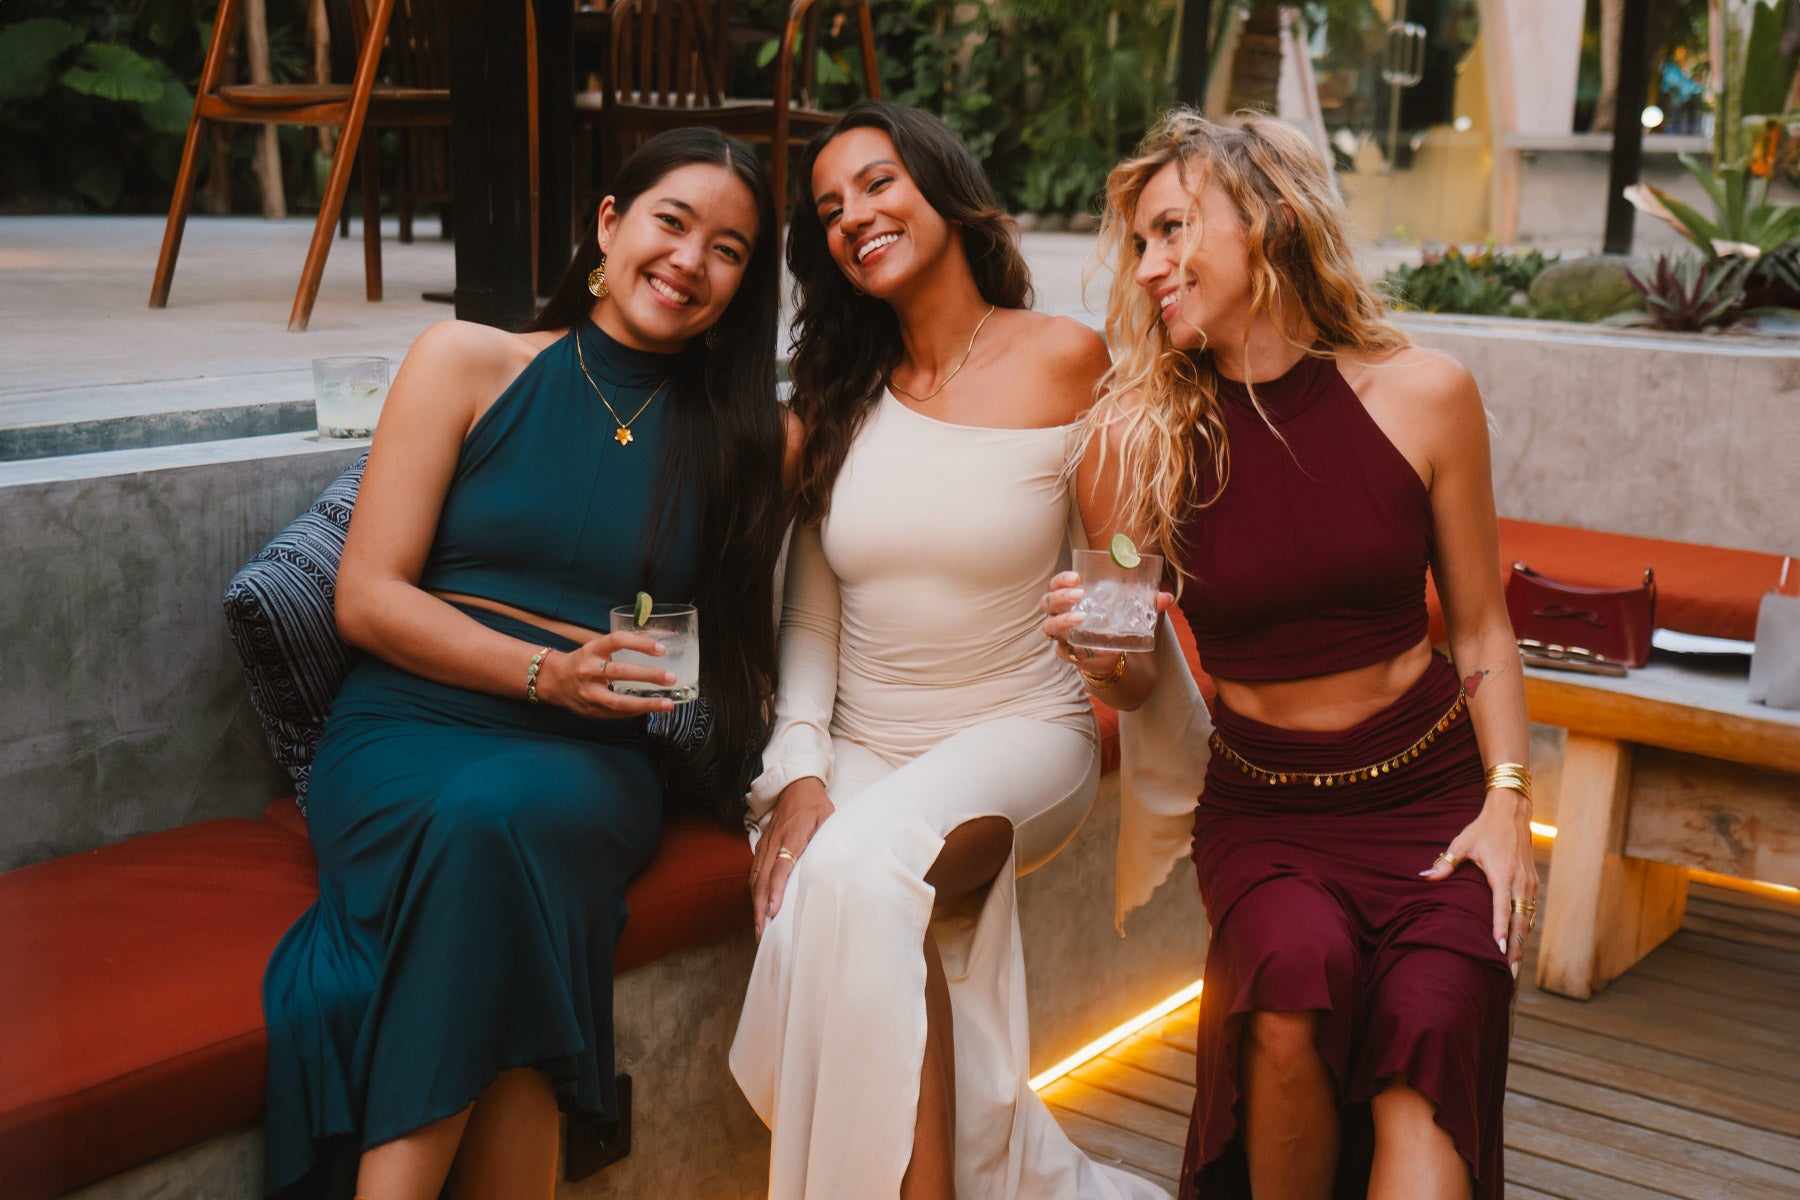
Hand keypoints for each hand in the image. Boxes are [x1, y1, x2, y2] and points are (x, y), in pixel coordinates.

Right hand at [534, 631, 676, 718]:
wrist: (553, 681)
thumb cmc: (583, 662)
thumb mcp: (596, 648)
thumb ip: (621, 649)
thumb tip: (658, 649)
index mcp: (591, 650)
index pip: (617, 640)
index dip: (640, 643)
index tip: (662, 649)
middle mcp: (588, 670)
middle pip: (620, 672)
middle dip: (648, 675)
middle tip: (671, 677)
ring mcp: (588, 693)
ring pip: (618, 701)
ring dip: (646, 704)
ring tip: (668, 704)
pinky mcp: (590, 710)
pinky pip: (617, 713)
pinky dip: (636, 711)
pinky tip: (651, 708)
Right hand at [750, 777, 834, 938]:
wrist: (796, 786)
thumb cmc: (815, 805)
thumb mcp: (827, 819)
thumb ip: (825, 840)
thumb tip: (826, 866)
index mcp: (792, 836)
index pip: (781, 867)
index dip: (776, 890)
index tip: (773, 911)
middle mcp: (774, 842)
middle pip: (763, 879)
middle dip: (761, 907)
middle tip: (763, 932)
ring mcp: (766, 844)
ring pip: (756, 878)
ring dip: (756, 904)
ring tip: (759, 927)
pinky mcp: (762, 846)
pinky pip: (755, 872)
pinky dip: (754, 892)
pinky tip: (758, 907)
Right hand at [1039, 570, 1172, 668]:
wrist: (1118, 658)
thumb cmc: (1118, 626)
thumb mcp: (1133, 612)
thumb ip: (1147, 603)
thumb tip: (1167, 596)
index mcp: (1072, 600)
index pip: (1056, 585)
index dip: (1061, 580)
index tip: (1076, 577)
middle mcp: (1062, 617)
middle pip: (1047, 603)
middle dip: (1060, 596)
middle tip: (1079, 594)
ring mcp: (1063, 637)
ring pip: (1049, 627)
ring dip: (1062, 621)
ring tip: (1081, 617)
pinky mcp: (1070, 656)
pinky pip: (1066, 652)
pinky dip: (1081, 650)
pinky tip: (1099, 648)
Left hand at [1420, 790, 1538, 977]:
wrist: (1512, 813)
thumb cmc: (1483, 829)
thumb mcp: (1462, 843)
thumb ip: (1445, 863)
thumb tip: (1423, 877)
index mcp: (1502, 874)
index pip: (1501, 909)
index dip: (1501, 931)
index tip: (1499, 951)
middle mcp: (1520, 882)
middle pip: (1520, 923)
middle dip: (1515, 950)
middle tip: (1510, 975)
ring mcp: (1529, 884)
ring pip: (1527, 921)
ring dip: (1522, 945)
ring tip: (1514, 969)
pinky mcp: (1532, 884)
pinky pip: (1530, 912)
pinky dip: (1525, 931)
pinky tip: (1519, 947)